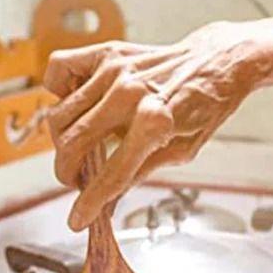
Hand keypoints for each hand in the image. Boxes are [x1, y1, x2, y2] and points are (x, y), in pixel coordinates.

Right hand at [44, 20, 266, 229]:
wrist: (216, 62)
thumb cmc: (204, 107)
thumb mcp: (182, 151)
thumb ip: (140, 173)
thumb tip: (106, 204)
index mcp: (155, 123)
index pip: (111, 173)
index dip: (89, 203)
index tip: (77, 219)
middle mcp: (130, 94)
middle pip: (74, 143)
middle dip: (67, 172)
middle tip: (75, 180)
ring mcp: (115, 70)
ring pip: (61, 113)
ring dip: (62, 140)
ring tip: (79, 147)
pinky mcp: (108, 52)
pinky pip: (59, 68)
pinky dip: (57, 89)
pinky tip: (73, 103)